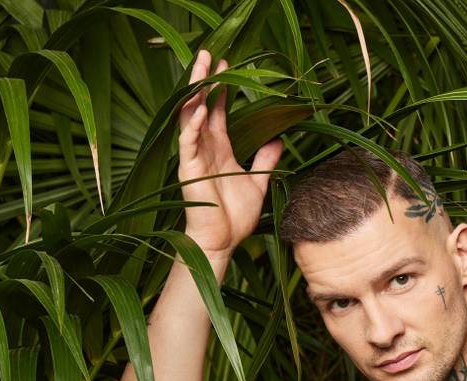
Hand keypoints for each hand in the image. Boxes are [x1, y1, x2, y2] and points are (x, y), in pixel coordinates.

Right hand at [177, 49, 284, 257]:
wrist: (222, 241)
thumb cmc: (235, 217)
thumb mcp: (258, 182)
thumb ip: (266, 160)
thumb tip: (279, 139)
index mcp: (219, 149)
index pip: (218, 111)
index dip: (222, 89)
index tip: (228, 66)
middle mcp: (204, 148)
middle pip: (201, 105)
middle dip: (205, 80)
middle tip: (210, 53)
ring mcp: (194, 157)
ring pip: (190, 116)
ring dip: (195, 91)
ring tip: (201, 67)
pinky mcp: (188, 169)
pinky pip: (187, 142)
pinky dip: (192, 124)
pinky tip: (198, 107)